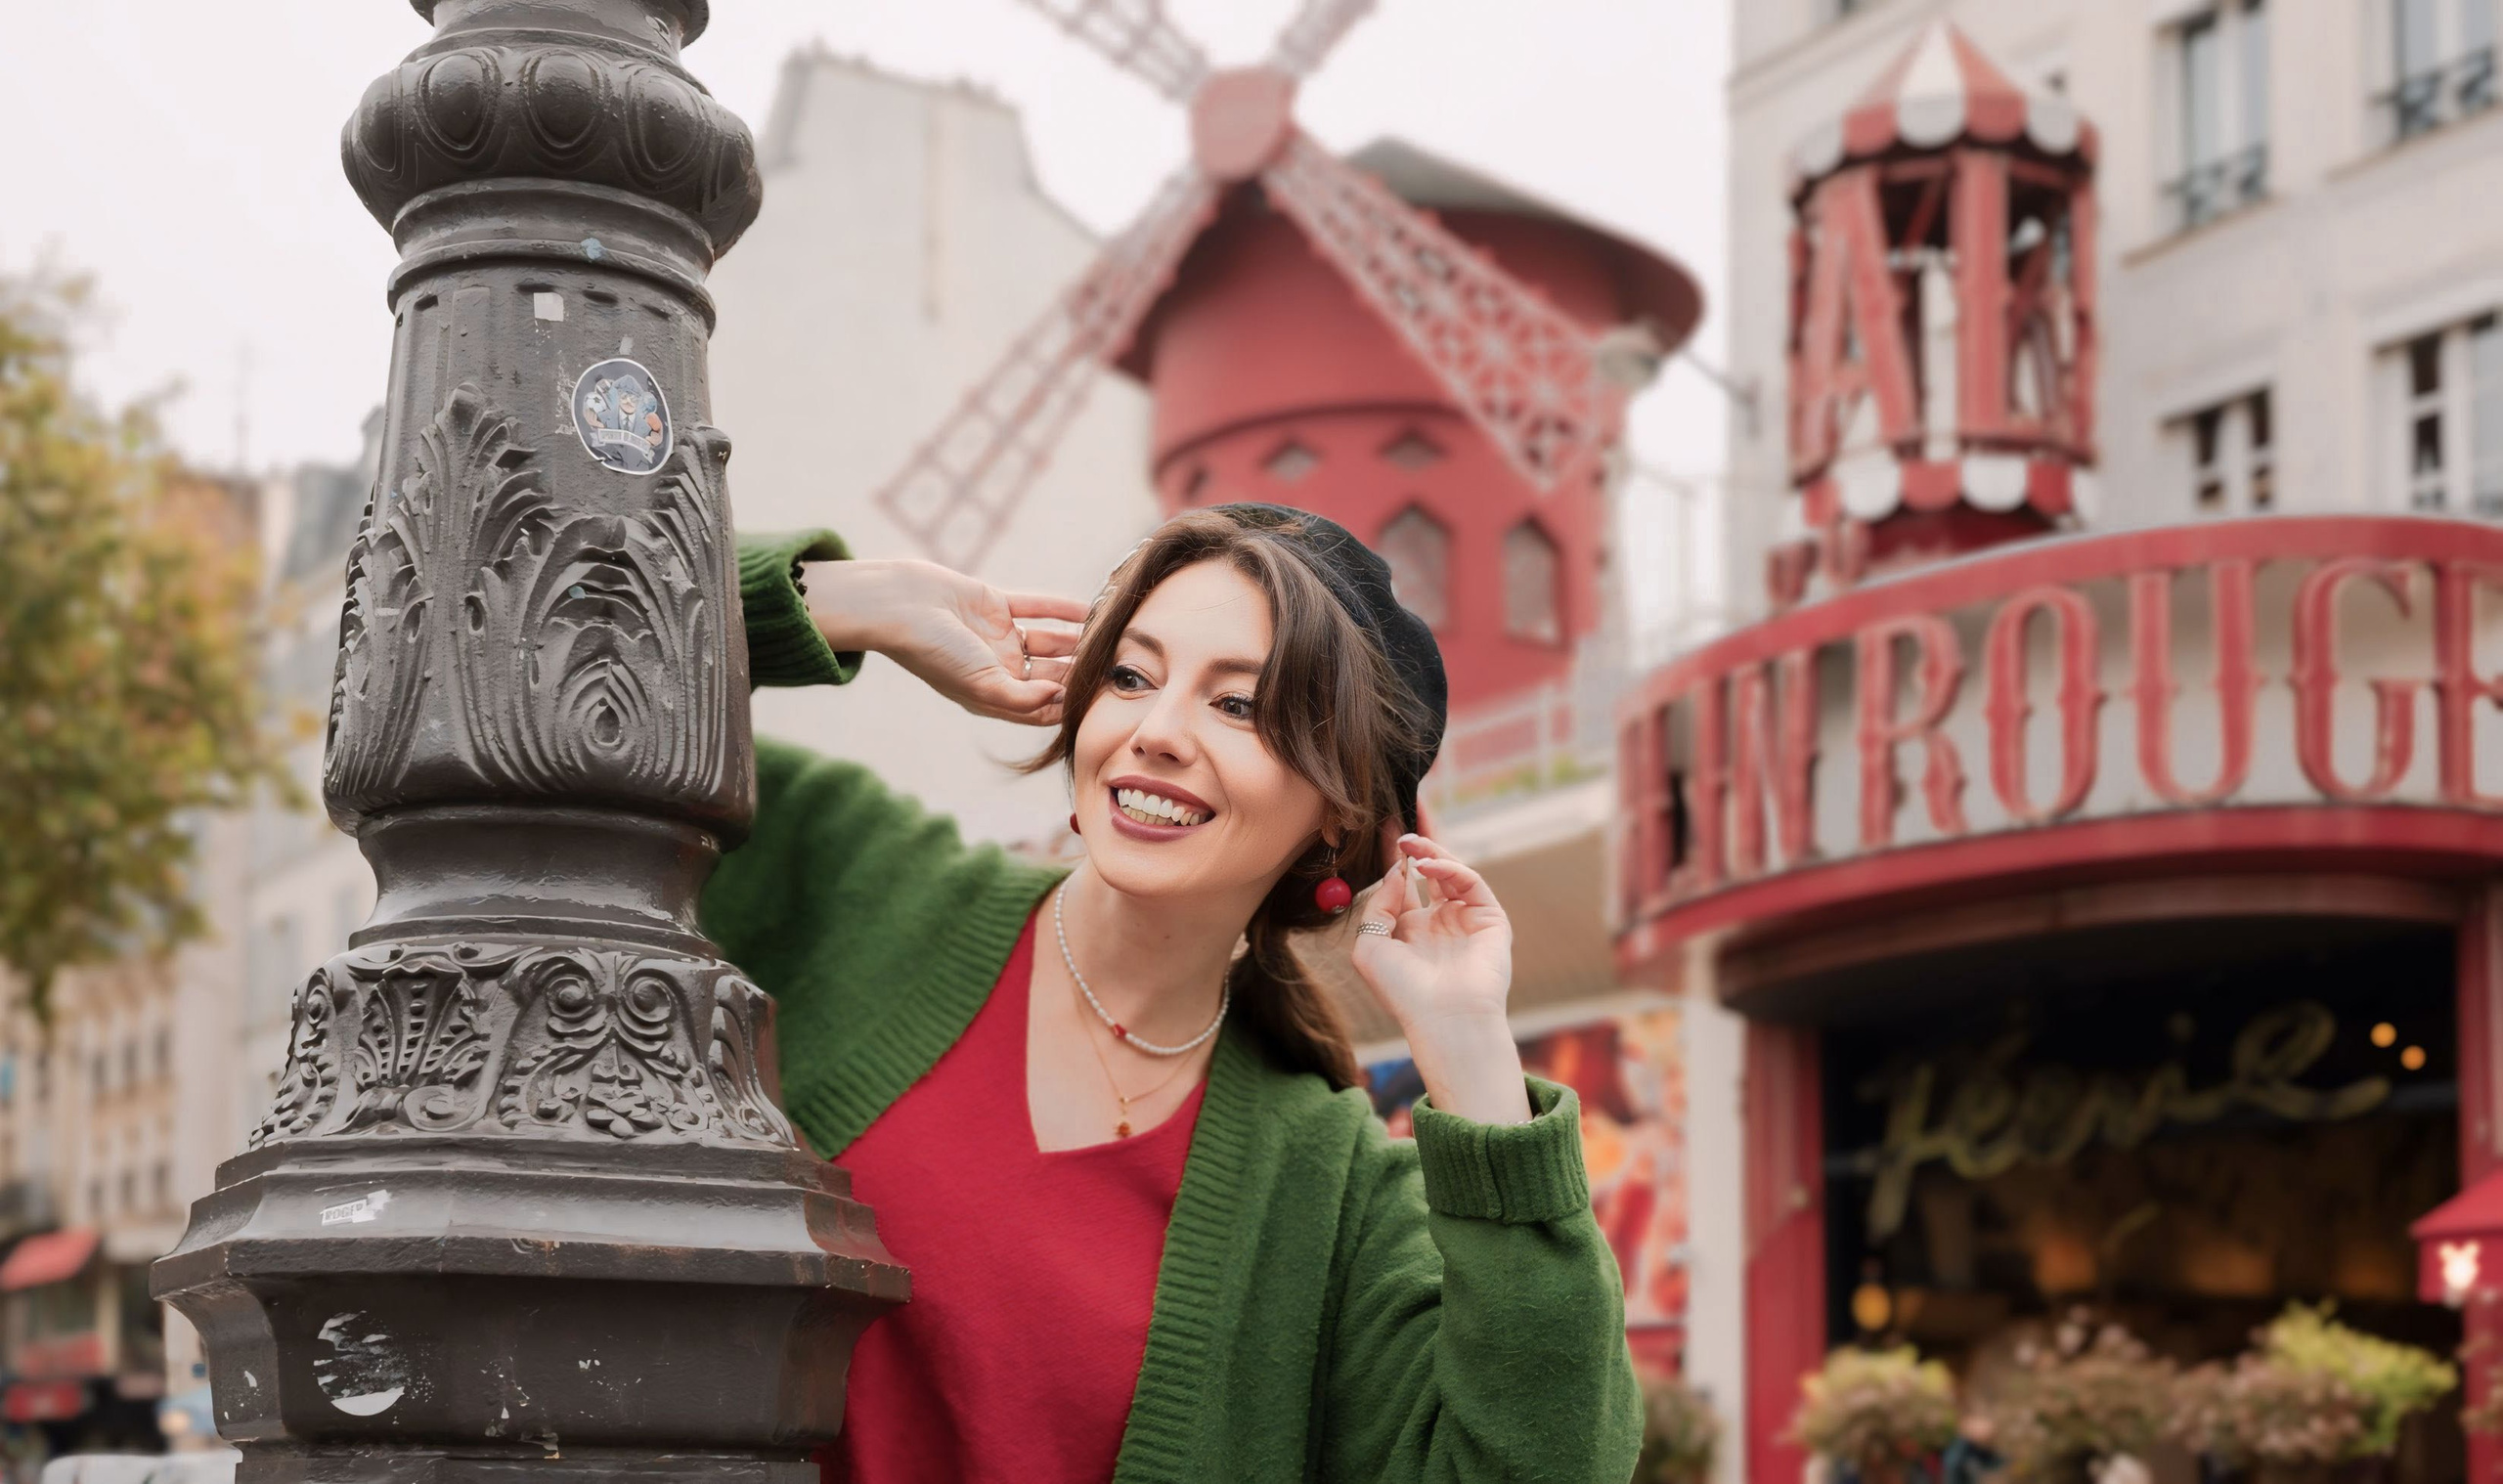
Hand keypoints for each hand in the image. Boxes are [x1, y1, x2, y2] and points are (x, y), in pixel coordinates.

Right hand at [804, 558, 1086, 724]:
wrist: (899, 606)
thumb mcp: (980, 685)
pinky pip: (1037, 607)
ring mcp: (998, 636)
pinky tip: (1089, 608)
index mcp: (992, 694)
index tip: (1102, 699)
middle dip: (1080, 673)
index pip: (1042, 706)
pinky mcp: (996, 604)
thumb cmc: (933, 652)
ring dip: (1076, 640)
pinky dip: (1061, 608)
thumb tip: (1061, 699)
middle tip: (1118, 667)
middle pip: (1050, 674)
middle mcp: (998, 668)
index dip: (1071, 704)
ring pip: (1049, 641)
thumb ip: (1023, 698)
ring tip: (1110, 636)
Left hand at [1349, 834, 1530, 1124]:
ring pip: (1453, 873)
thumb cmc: (1403, 991)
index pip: (1405, 886)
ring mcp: (1467, 920)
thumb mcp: (1370, 946)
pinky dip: (1450, 868)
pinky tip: (1427, 865)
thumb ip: (1378, 905)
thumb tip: (1395, 872)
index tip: (1383, 833)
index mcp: (1412, 933)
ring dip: (1432, 852)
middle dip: (1418, 847)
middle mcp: (1441, 924)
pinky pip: (1472, 883)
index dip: (1395, 860)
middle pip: (1432, 873)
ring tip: (1410, 843)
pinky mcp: (1491, 919)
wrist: (1443, 1018)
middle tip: (1400, 828)